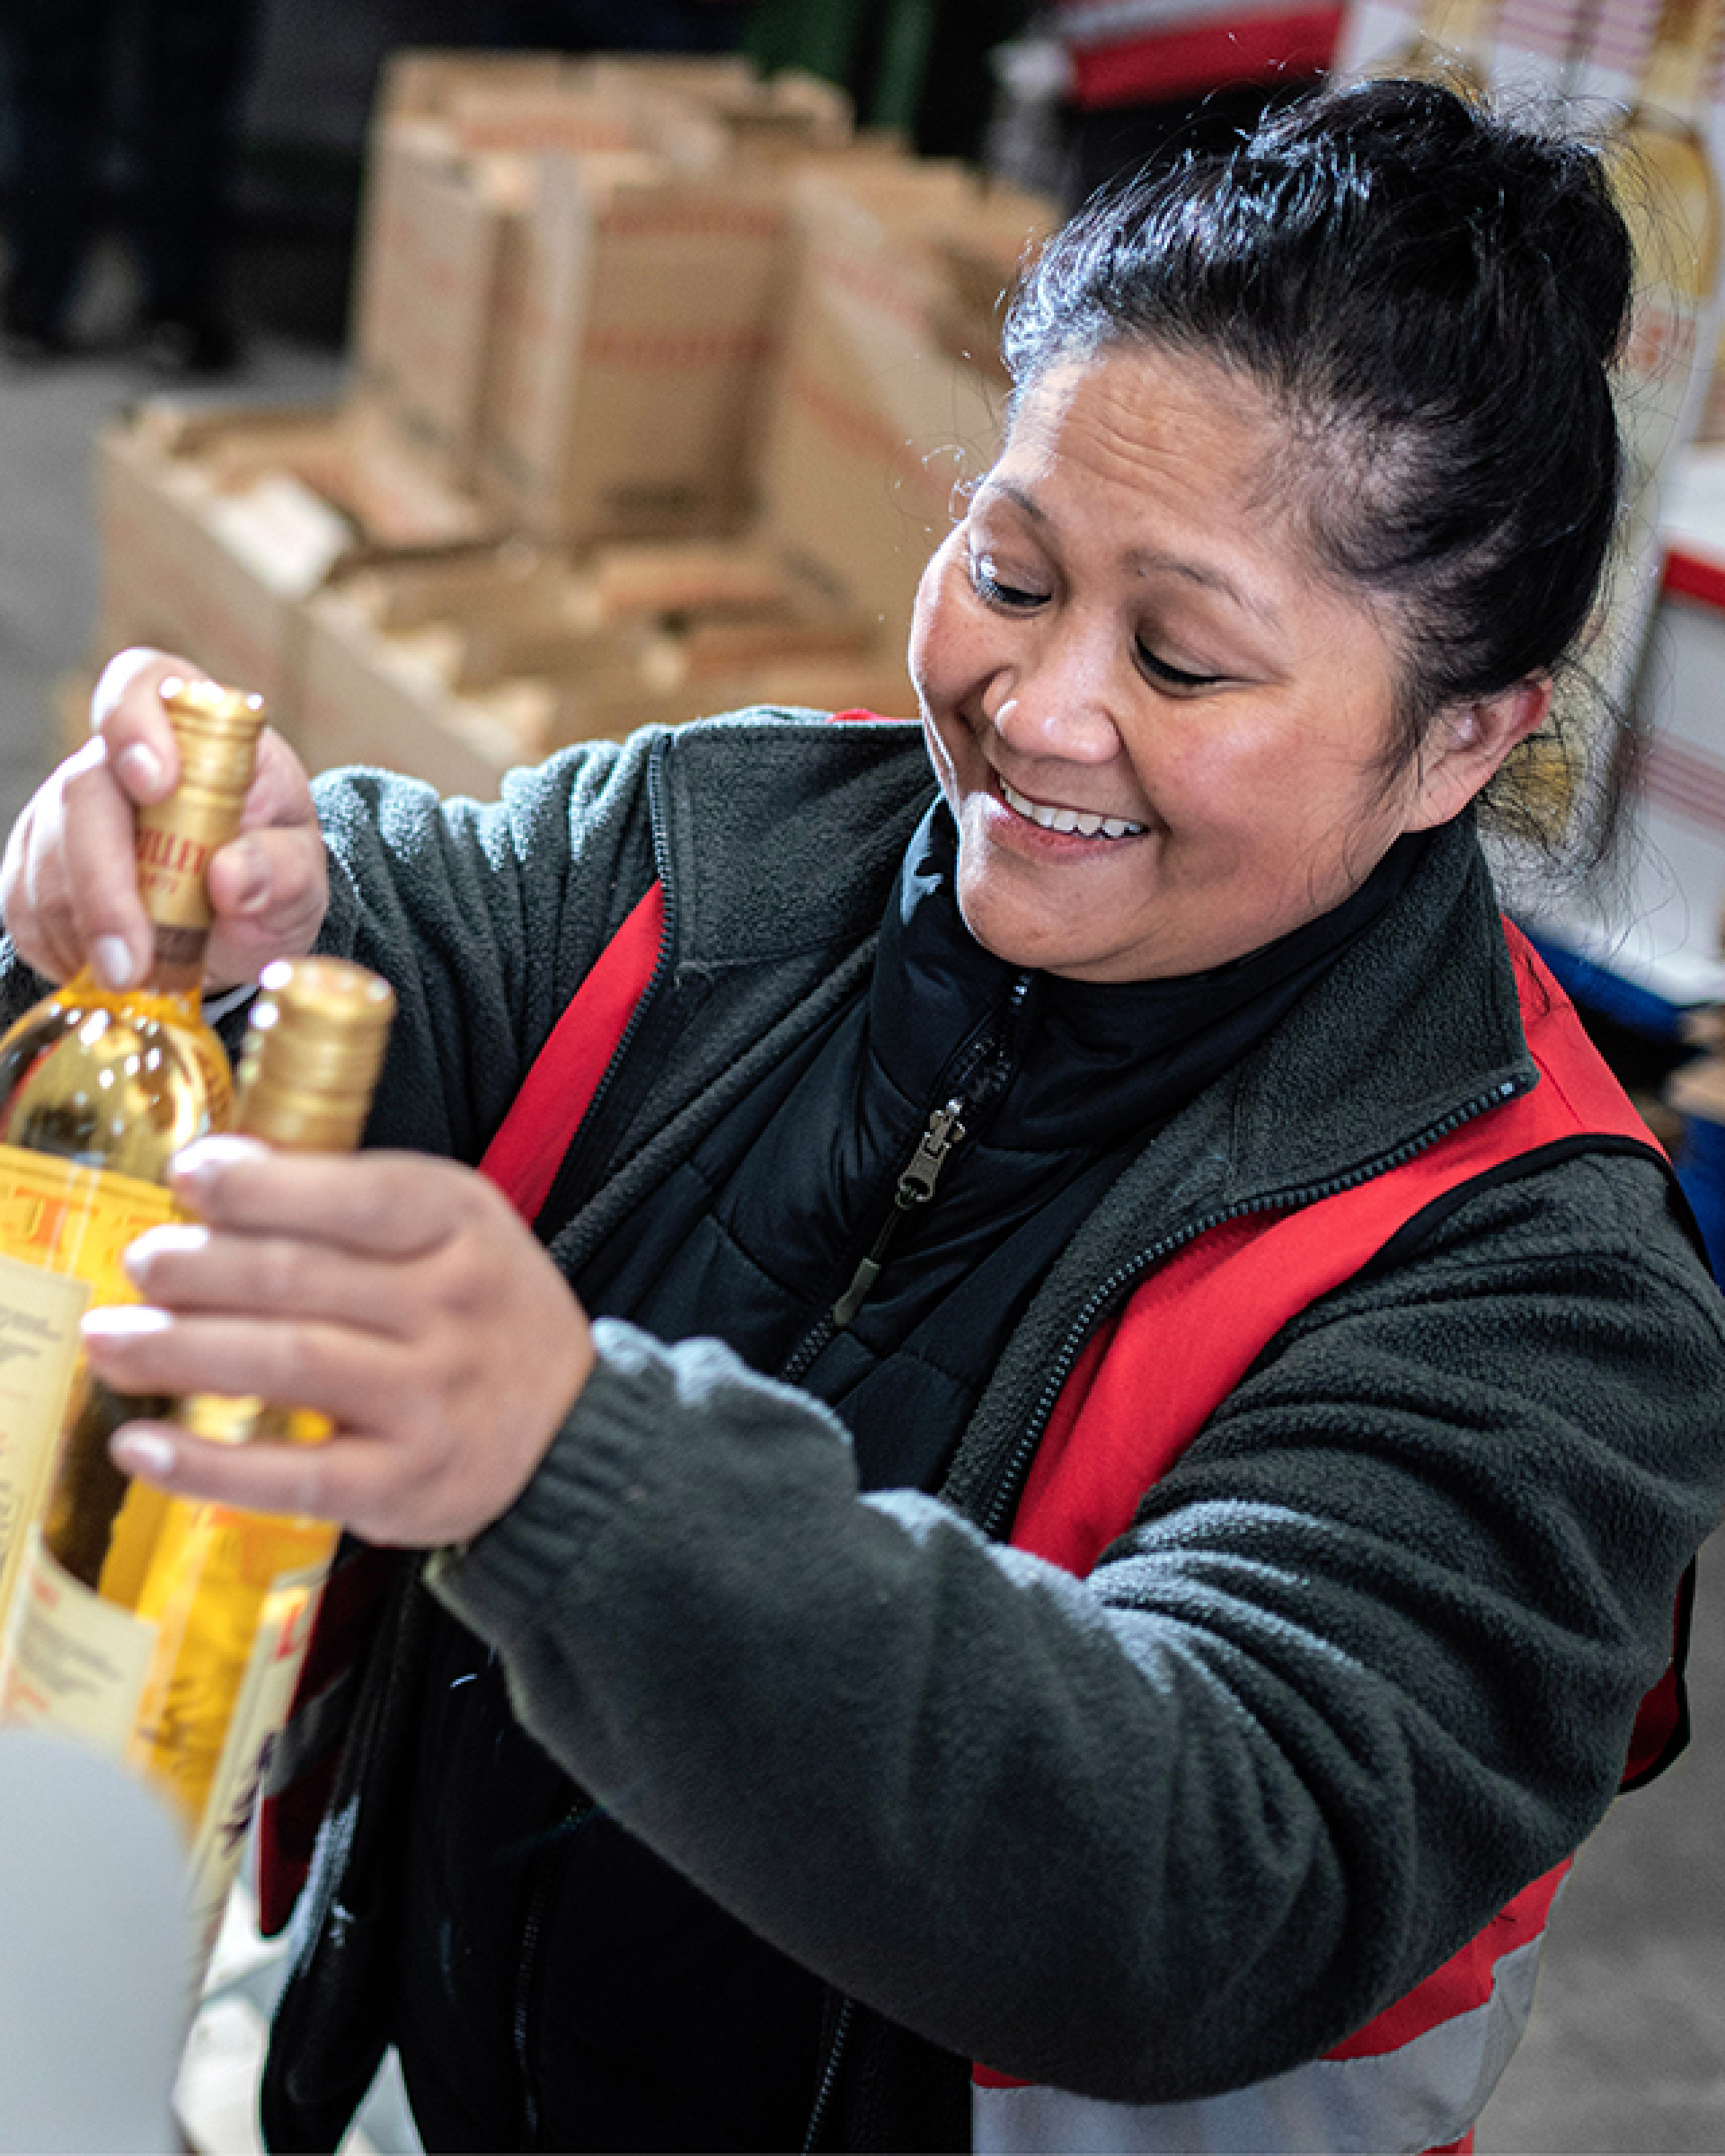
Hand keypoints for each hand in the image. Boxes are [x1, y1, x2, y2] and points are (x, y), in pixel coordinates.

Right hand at [0, 648, 327, 992]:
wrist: (240, 920)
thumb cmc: (272, 871)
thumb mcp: (302, 872)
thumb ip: (283, 869)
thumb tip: (232, 876)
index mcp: (191, 728)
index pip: (142, 684)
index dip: (136, 724)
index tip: (157, 784)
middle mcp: (116, 757)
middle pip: (84, 791)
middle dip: (106, 883)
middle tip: (133, 961)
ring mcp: (66, 809)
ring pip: (49, 858)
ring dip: (89, 931)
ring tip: (140, 979)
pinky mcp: (36, 865)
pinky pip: (28, 905)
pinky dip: (67, 950)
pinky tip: (112, 972)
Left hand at [81, 1138, 596, 1547]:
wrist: (574, 1432)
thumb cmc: (485, 1314)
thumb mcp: (456, 1230)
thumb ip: (355, 1203)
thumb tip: (218, 1179)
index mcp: (462, 1225)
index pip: (357, 1194)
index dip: (261, 1185)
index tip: (188, 1177)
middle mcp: (452, 1307)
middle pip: (301, 1278)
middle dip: (198, 1268)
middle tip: (140, 1264)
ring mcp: (431, 1399)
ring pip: (289, 1363)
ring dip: (181, 1351)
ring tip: (109, 1342)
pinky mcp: (404, 1483)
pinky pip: (292, 1473)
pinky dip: (206, 1463)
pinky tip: (141, 1445)